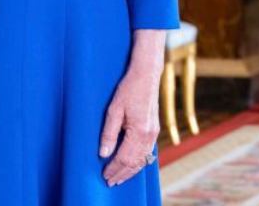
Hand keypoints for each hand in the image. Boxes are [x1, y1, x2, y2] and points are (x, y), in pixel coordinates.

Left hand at [99, 29, 164, 186]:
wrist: (147, 75)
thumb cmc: (128, 89)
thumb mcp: (113, 110)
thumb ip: (109, 133)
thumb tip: (103, 153)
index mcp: (139, 132)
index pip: (124, 158)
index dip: (114, 169)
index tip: (104, 176)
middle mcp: (149, 136)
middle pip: (135, 163)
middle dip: (122, 174)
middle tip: (110, 182)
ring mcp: (154, 133)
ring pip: (143, 159)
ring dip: (131, 170)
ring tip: (119, 177)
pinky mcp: (155, 130)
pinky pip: (148, 152)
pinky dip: (139, 162)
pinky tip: (132, 164)